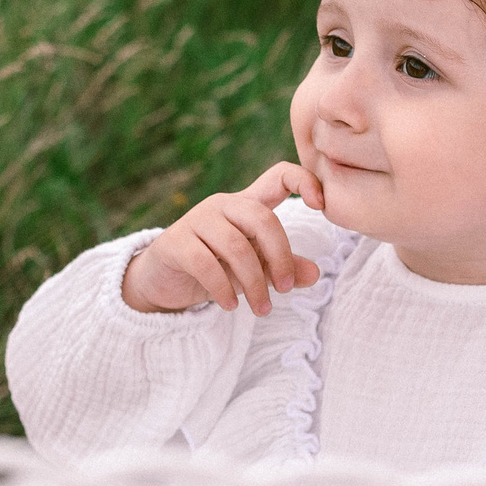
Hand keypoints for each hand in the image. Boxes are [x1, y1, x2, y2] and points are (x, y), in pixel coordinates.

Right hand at [122, 162, 324, 316]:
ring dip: (253, 283)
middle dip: (280, 257)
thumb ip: (283, 268)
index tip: (321, 205)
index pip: (278, 176)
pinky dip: (223, 289)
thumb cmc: (216, 268)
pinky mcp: (176, 242)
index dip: (303, 181)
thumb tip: (315, 274)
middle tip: (285, 289)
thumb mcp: (255, 269)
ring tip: (261, 309)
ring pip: (235, 246)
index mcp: (247, 205)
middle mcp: (223, 205)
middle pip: (262, 218)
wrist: (165, 281)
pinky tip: (231, 306)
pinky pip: (206, 264)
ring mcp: (197, 220)